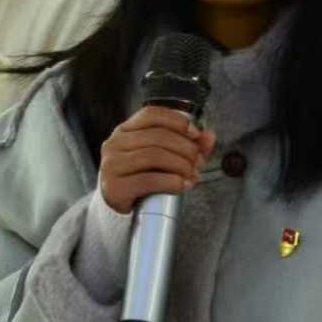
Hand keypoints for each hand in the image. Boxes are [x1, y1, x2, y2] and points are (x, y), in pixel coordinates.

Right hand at [100, 105, 214, 214]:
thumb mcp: (163, 157)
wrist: (118, 207)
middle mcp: (115, 143)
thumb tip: (209, 137)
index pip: (151, 114)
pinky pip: (148, 180)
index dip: (177, 121)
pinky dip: (171, 182)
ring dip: (181, 165)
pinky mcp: (115, 187)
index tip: (195, 134)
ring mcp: (112, 165)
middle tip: (198, 162)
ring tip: (192, 175)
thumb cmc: (141, 177)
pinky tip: (182, 185)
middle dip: (185, 148)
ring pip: (154, 156)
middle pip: (157, 136)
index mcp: (125, 130)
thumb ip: (188, 145)